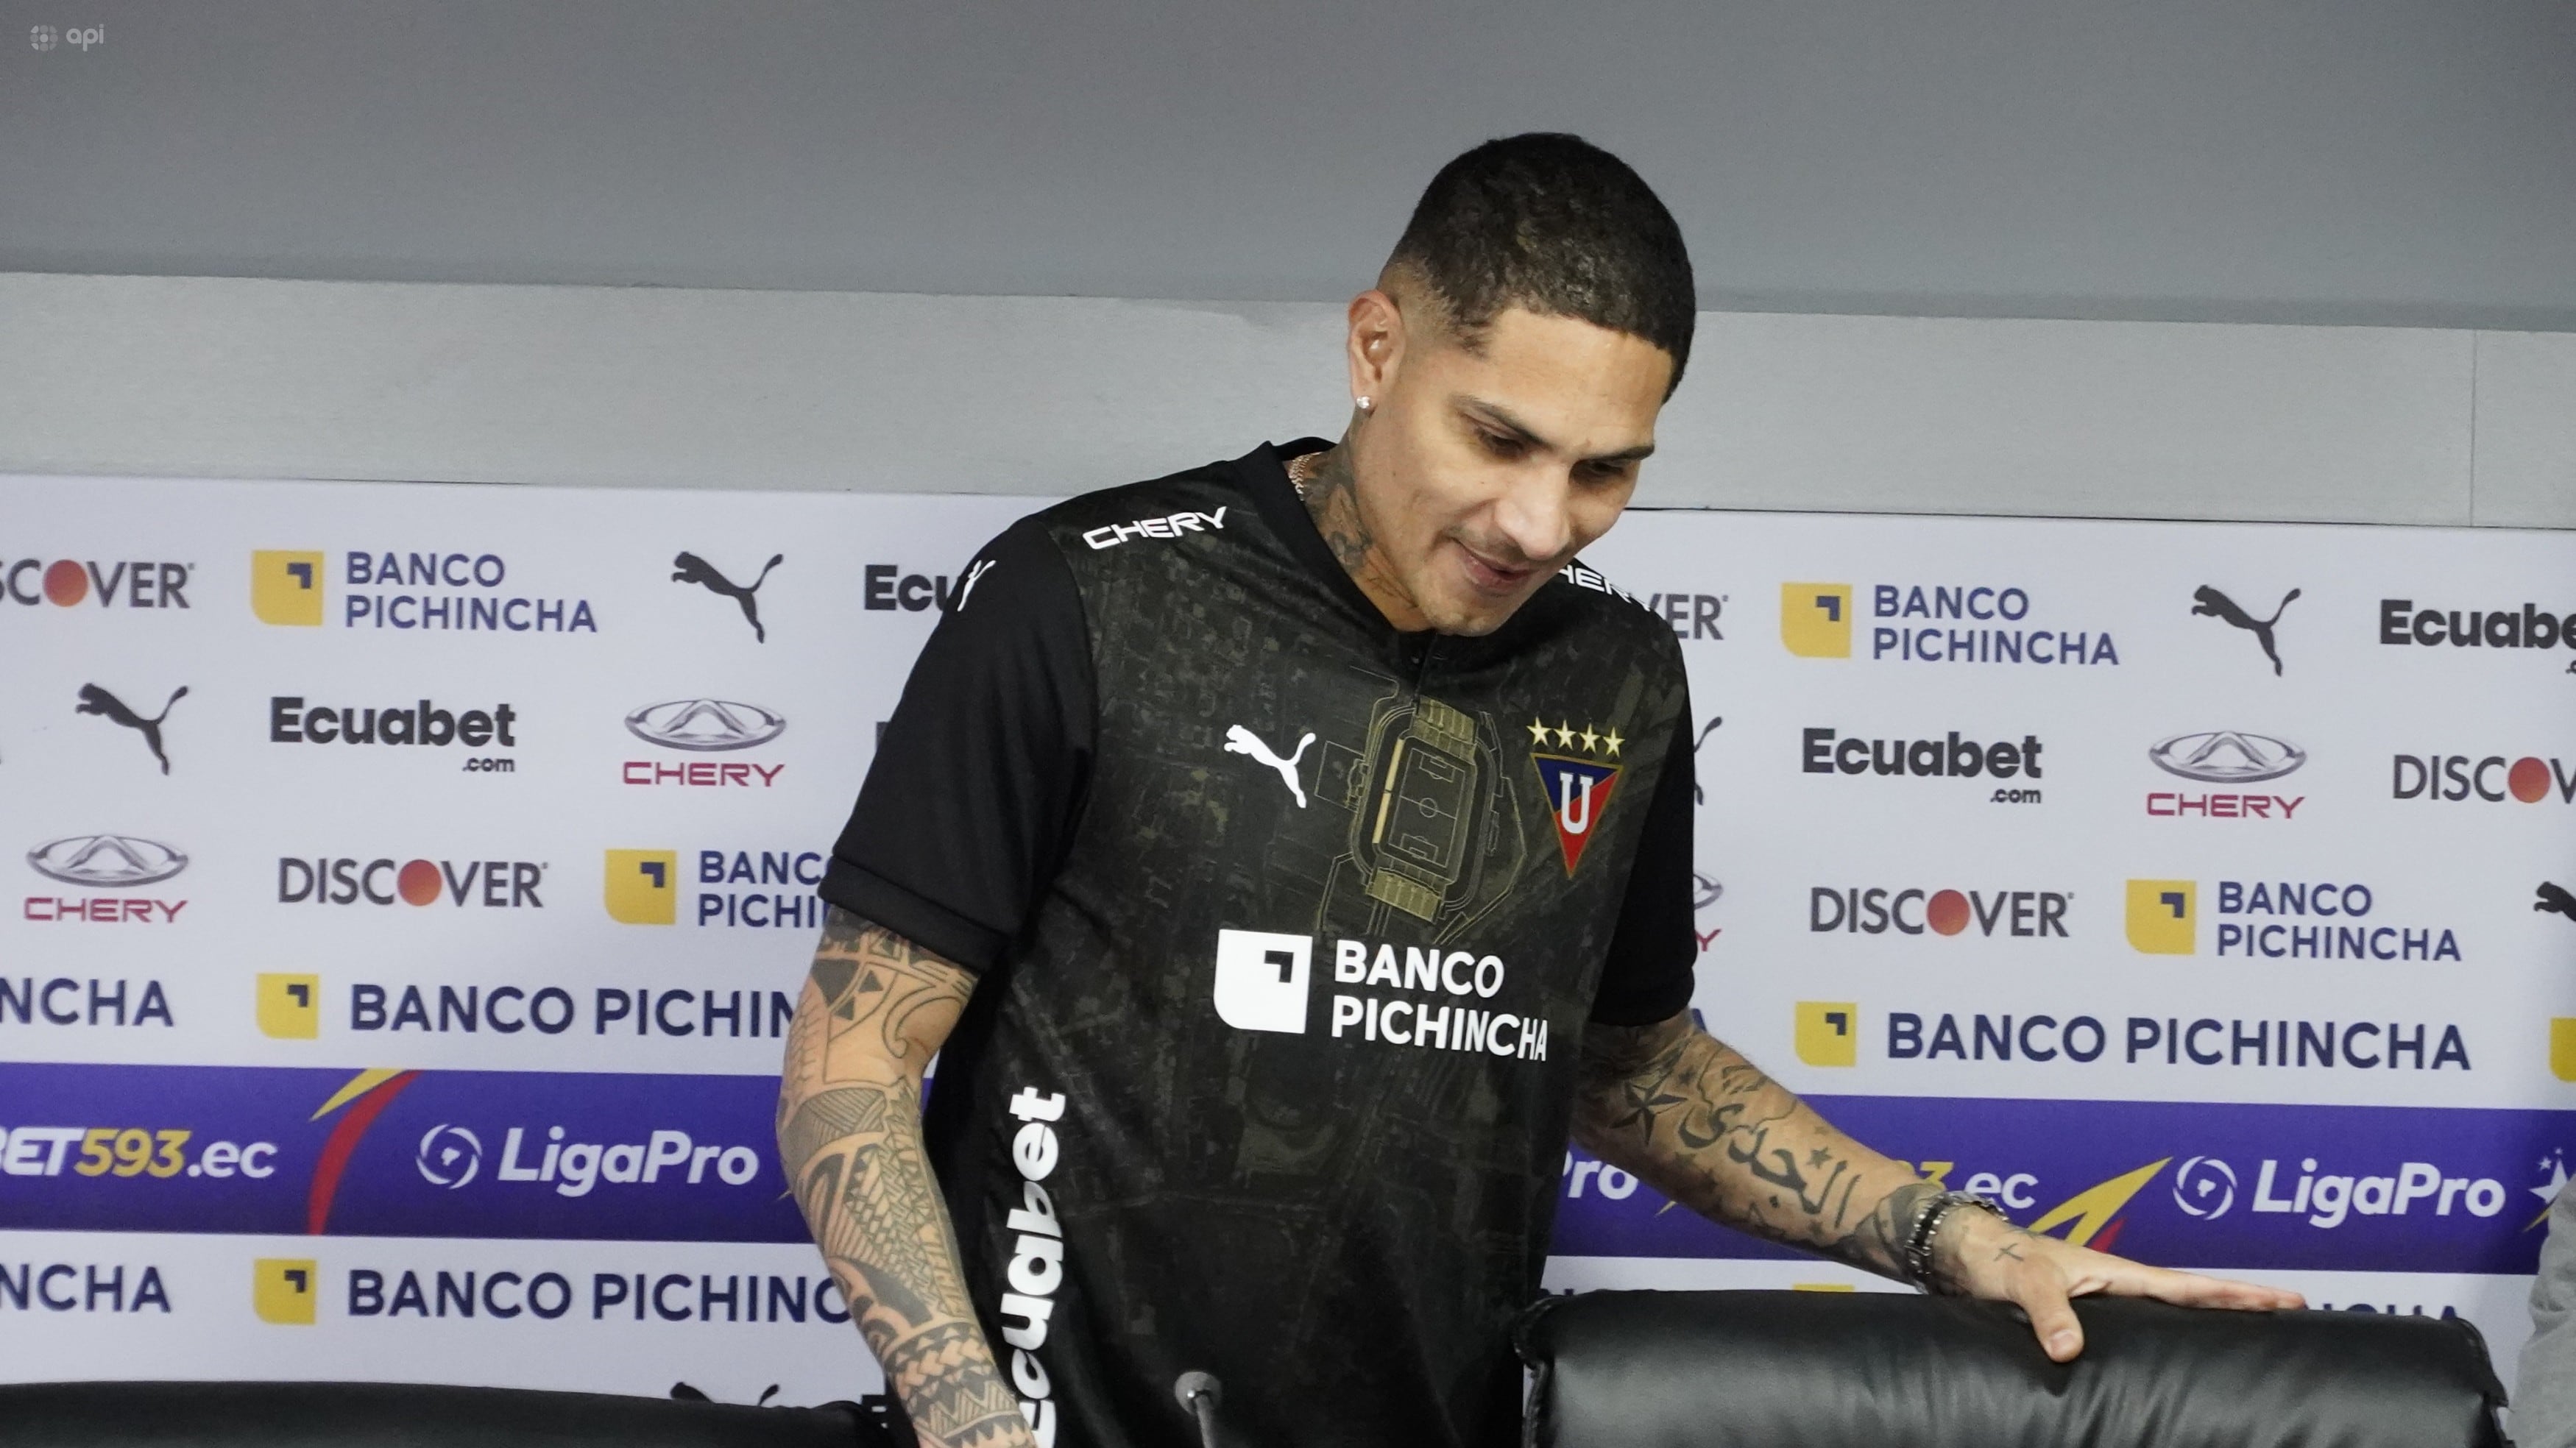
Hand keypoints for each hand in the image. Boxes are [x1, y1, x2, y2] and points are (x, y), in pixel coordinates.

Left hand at [1939, 1205, 2305, 1361]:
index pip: (2190, 1285)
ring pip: (2168, 1307)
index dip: (2238, 1294)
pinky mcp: (2083, 1311)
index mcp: (2116, 1272)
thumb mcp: (2025, 1283)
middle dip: (2242, 1301)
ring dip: (2209, 1314)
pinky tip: (2179, 1350)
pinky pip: (2138, 1323)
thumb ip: (2049, 1313)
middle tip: (2292, 1310)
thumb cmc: (1995, 1257)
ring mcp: (2103, 1296)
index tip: (2288, 1299)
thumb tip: (2070, 1351)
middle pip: (2192, 1294)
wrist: (1961, 1251)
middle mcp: (2117, 1282)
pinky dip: (2168, 1329)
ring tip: (2252, 1332)